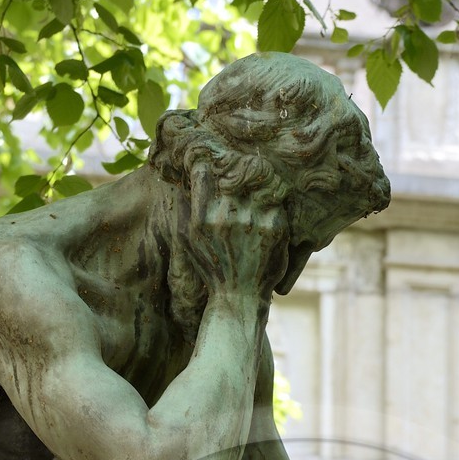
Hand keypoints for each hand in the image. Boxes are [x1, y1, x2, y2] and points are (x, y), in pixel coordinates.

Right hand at [184, 163, 289, 303]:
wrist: (239, 297)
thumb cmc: (212, 268)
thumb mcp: (190, 241)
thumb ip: (184, 210)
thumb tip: (182, 179)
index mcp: (202, 218)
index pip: (203, 171)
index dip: (208, 162)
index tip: (214, 164)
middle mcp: (226, 216)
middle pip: (234, 170)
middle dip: (238, 167)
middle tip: (242, 167)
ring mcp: (252, 221)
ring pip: (259, 179)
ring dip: (260, 177)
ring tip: (260, 180)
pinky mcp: (275, 227)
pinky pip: (276, 198)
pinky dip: (274, 198)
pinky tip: (270, 205)